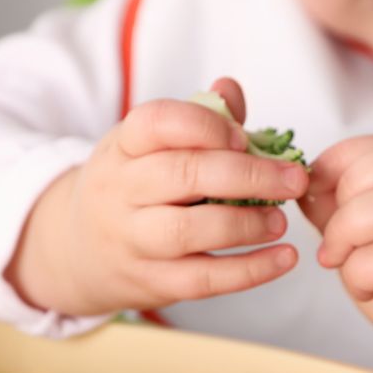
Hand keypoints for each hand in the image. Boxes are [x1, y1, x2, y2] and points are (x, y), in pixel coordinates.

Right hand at [6, 78, 308, 315]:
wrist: (79, 251)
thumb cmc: (133, 187)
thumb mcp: (149, 147)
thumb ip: (196, 118)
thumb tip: (230, 89)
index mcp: (123, 147)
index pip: (156, 122)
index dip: (206, 126)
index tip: (245, 138)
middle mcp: (120, 191)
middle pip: (182, 175)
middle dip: (247, 176)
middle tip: (293, 181)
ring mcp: (131, 239)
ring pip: (188, 231)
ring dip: (244, 225)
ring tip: (280, 221)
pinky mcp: (150, 282)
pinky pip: (202, 279)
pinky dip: (249, 271)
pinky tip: (283, 258)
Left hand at [300, 136, 372, 372]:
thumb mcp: (371, 238)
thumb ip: (342, 208)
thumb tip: (304, 184)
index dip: (344, 160)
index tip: (316, 189)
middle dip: (347, 191)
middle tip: (333, 231)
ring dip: (349, 231)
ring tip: (340, 258)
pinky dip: (361, 272)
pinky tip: (365, 287)